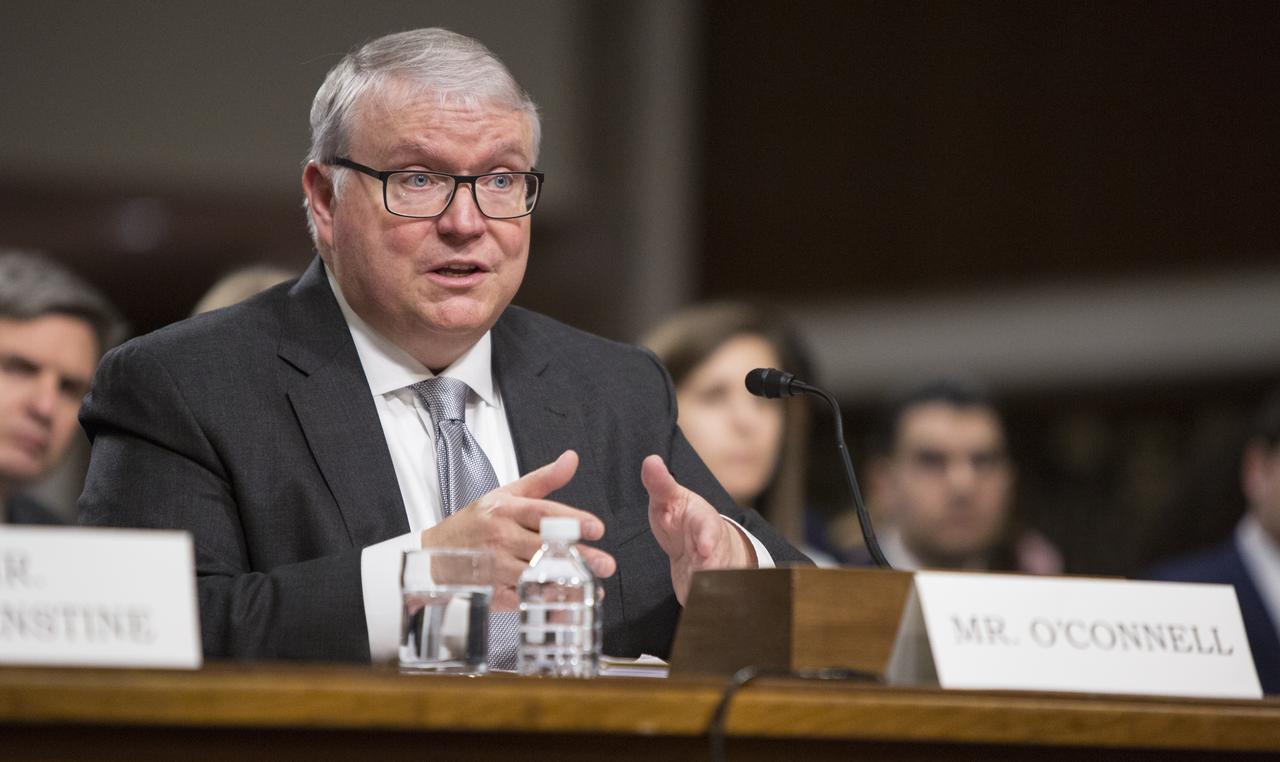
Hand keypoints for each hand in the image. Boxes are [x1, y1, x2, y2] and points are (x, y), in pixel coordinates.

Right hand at [420, 450, 616, 609]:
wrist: (434, 555)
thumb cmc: (474, 523)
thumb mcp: (506, 494)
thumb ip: (543, 479)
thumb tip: (572, 459)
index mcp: (505, 510)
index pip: (543, 513)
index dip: (571, 520)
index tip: (597, 528)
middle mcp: (499, 537)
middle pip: (544, 546)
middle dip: (578, 556)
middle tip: (605, 563)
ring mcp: (494, 566)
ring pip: (534, 574)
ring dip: (564, 581)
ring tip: (590, 585)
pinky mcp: (490, 591)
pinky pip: (521, 598)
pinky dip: (544, 602)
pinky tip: (566, 603)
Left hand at [641, 454, 756, 605]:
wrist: (701, 548)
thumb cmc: (684, 520)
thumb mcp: (670, 500)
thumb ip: (660, 484)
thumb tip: (650, 460)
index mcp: (704, 523)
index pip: (709, 529)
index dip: (708, 539)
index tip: (704, 548)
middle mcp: (713, 549)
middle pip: (716, 563)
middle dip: (710, 572)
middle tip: (702, 578)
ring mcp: (712, 574)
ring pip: (712, 586)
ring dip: (703, 592)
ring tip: (696, 597)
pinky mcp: (703, 595)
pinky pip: (703, 604)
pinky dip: (700, 609)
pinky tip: (695, 613)